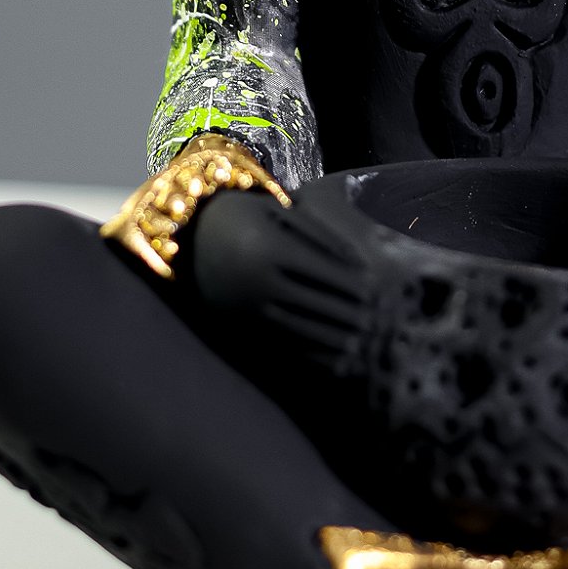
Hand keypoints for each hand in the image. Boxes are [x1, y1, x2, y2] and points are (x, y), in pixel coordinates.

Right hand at [190, 187, 369, 376]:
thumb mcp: (279, 213)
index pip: (321, 269)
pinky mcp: (240, 323)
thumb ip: (318, 232)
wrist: (190, 236)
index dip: (350, 280)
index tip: (376, 290)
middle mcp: (257, 280)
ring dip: (331, 337)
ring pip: (298, 325)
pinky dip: (308, 350)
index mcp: (269, 246)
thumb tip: (360, 261)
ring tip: (361, 343)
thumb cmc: (247, 216)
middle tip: (377, 322)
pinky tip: (330, 355)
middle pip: (313, 299)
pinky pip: (280, 340)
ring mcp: (246, 306)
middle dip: (347, 312)